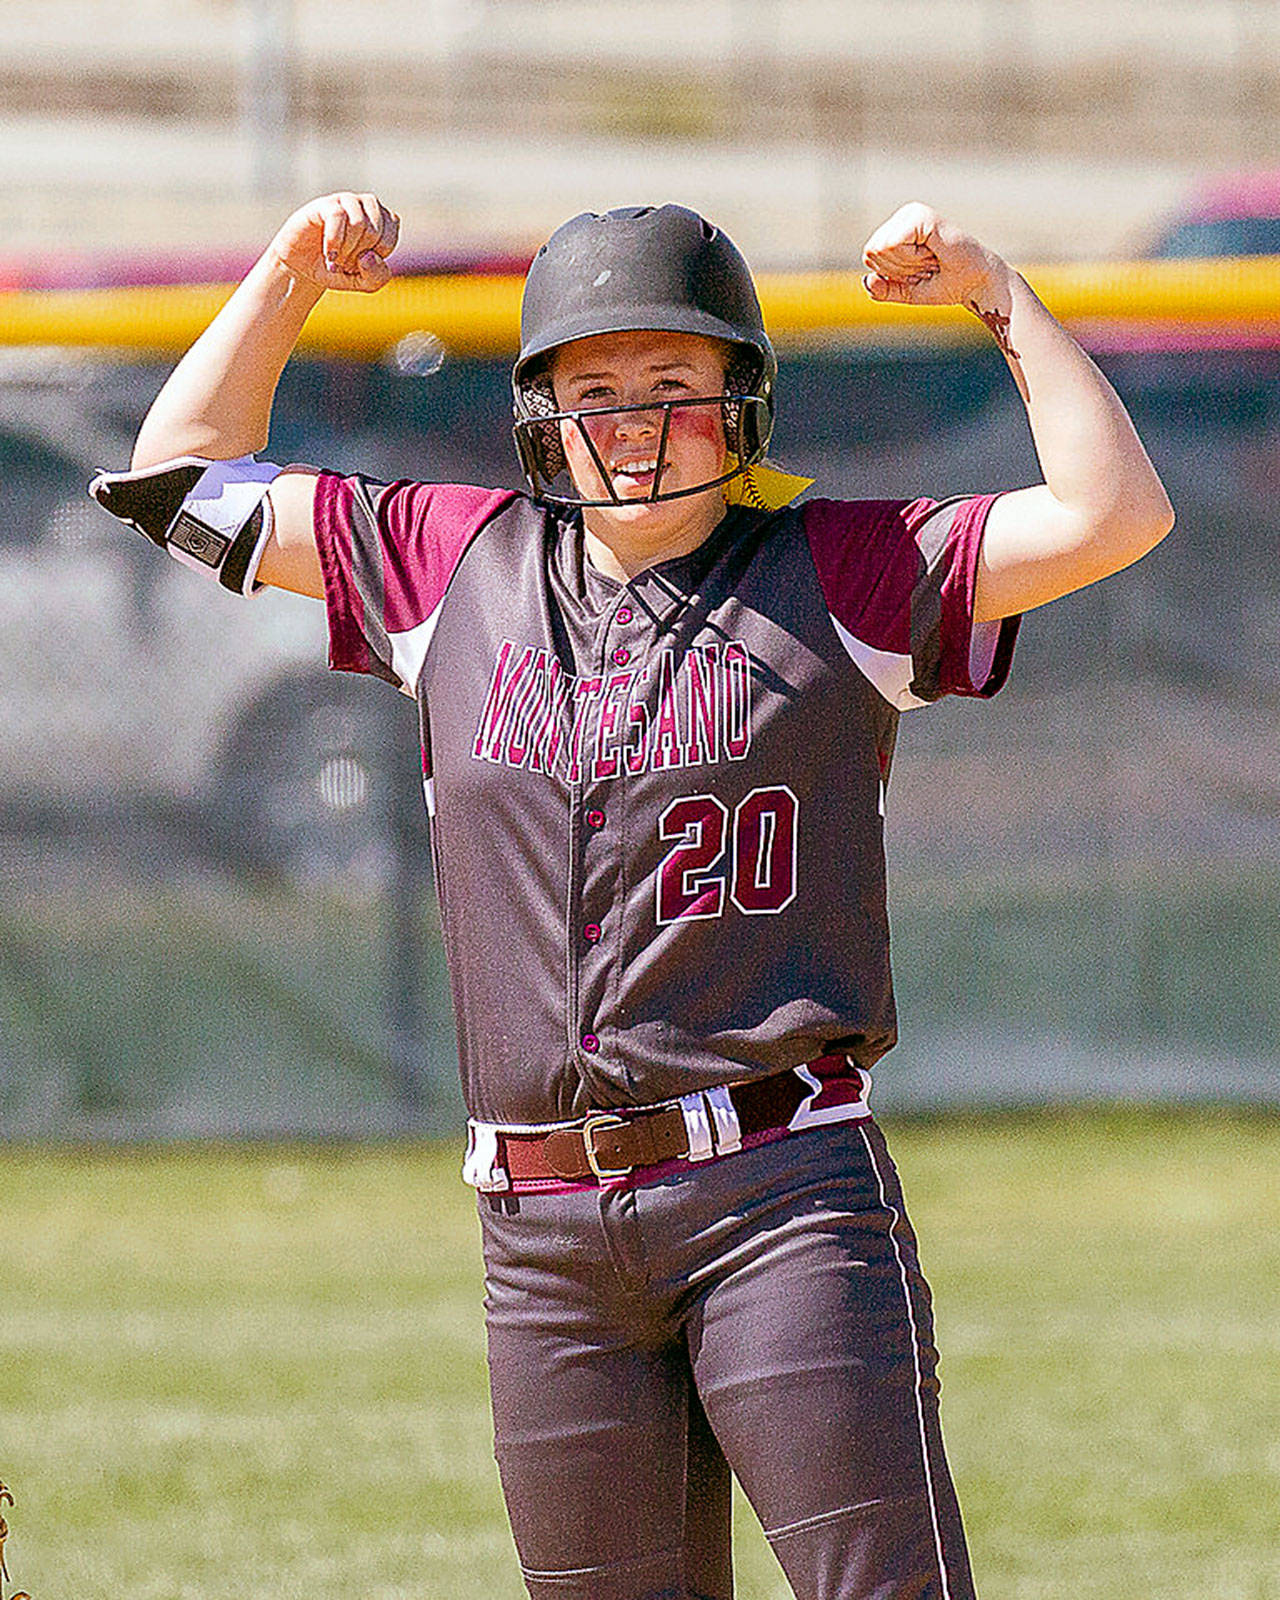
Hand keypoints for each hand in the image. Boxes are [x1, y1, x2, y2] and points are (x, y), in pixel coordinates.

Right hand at [266, 192, 400, 291]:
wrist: (304, 268)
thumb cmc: (338, 269)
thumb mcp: (363, 282)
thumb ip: (377, 276)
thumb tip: (368, 256)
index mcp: (385, 221)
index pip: (388, 239)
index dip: (373, 258)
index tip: (359, 262)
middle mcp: (368, 205)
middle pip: (374, 232)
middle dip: (357, 254)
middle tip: (344, 261)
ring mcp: (347, 201)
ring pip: (358, 223)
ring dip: (346, 249)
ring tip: (335, 258)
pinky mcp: (325, 203)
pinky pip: (337, 215)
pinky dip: (334, 241)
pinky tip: (329, 254)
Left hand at [861, 202, 1007, 307]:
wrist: (976, 284)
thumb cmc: (946, 284)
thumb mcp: (907, 292)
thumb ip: (884, 289)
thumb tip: (867, 280)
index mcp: (897, 229)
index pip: (869, 256)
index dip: (891, 273)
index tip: (919, 270)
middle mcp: (903, 216)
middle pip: (872, 252)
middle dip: (898, 269)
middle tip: (927, 265)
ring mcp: (912, 213)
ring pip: (881, 248)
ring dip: (908, 264)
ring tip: (932, 259)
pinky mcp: (920, 215)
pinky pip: (893, 244)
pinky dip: (912, 258)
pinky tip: (933, 252)